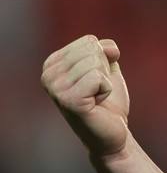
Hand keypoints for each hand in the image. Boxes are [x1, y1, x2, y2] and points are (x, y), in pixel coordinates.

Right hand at [41, 35, 131, 158]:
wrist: (113, 132)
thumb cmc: (108, 101)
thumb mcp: (107, 68)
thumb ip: (104, 50)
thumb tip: (109, 48)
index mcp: (52, 64)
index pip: (89, 41)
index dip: (103, 60)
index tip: (95, 81)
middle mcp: (48, 75)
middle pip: (92, 50)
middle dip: (105, 70)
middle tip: (97, 91)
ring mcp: (55, 89)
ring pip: (96, 62)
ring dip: (105, 81)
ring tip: (96, 98)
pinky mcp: (68, 100)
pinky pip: (98, 77)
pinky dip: (106, 89)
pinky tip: (96, 103)